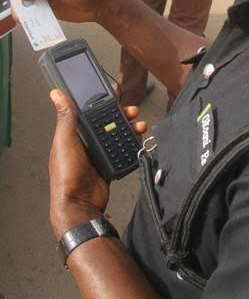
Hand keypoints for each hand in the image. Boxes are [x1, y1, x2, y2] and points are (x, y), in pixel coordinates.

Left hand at [49, 89, 147, 240]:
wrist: (80, 205)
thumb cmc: (66, 176)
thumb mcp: (65, 141)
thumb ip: (65, 117)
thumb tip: (56, 95)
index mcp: (73, 134)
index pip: (90, 112)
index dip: (102, 102)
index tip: (114, 95)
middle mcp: (86, 142)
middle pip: (107, 121)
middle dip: (121, 114)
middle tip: (131, 110)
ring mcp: (98, 153)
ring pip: (117, 134)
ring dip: (130, 127)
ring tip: (138, 124)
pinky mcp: (108, 163)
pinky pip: (123, 149)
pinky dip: (132, 143)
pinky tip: (137, 139)